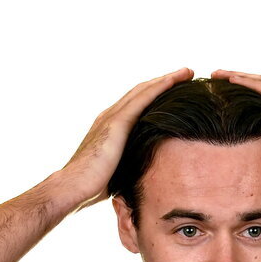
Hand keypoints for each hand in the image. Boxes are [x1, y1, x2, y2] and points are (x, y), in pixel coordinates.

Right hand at [63, 67, 194, 208]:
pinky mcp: (117, 123)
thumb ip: (128, 166)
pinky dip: (159, 87)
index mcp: (109, 128)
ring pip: (143, 90)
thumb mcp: (115, 173)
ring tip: (187, 72)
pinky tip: (174, 80)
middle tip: (186, 74)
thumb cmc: (91, 188)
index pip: (136, 105)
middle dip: (164, 81)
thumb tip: (142, 175)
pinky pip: (142, 99)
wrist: (73, 187)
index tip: (174, 91)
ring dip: (166, 79)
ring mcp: (112, 117)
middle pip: (141, 92)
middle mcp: (110, 116)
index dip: (155, 96)